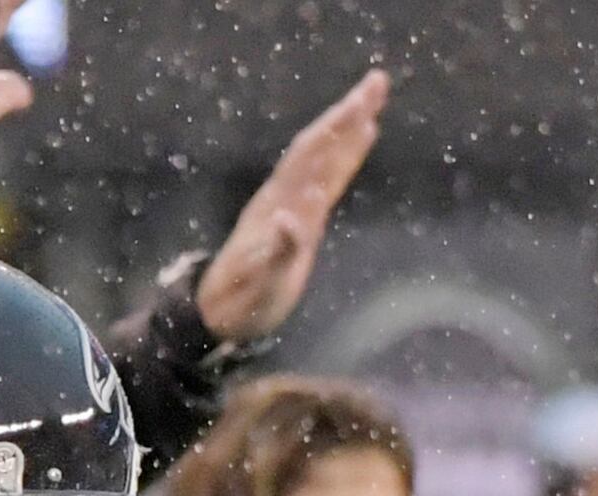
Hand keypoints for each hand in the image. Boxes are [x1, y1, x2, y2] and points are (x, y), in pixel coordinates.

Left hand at [193, 71, 390, 345]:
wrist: (219, 311)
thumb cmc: (244, 302)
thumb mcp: (262, 284)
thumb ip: (278, 252)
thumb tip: (290, 219)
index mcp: (283, 207)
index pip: (314, 157)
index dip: (339, 129)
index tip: (365, 102)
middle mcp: (287, 197)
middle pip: (320, 145)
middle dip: (348, 113)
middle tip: (378, 82)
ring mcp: (292, 205)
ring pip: (322, 157)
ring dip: (347, 127)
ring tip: (373, 101)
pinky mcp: (299, 217)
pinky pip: (326, 177)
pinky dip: (345, 154)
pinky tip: (359, 140)